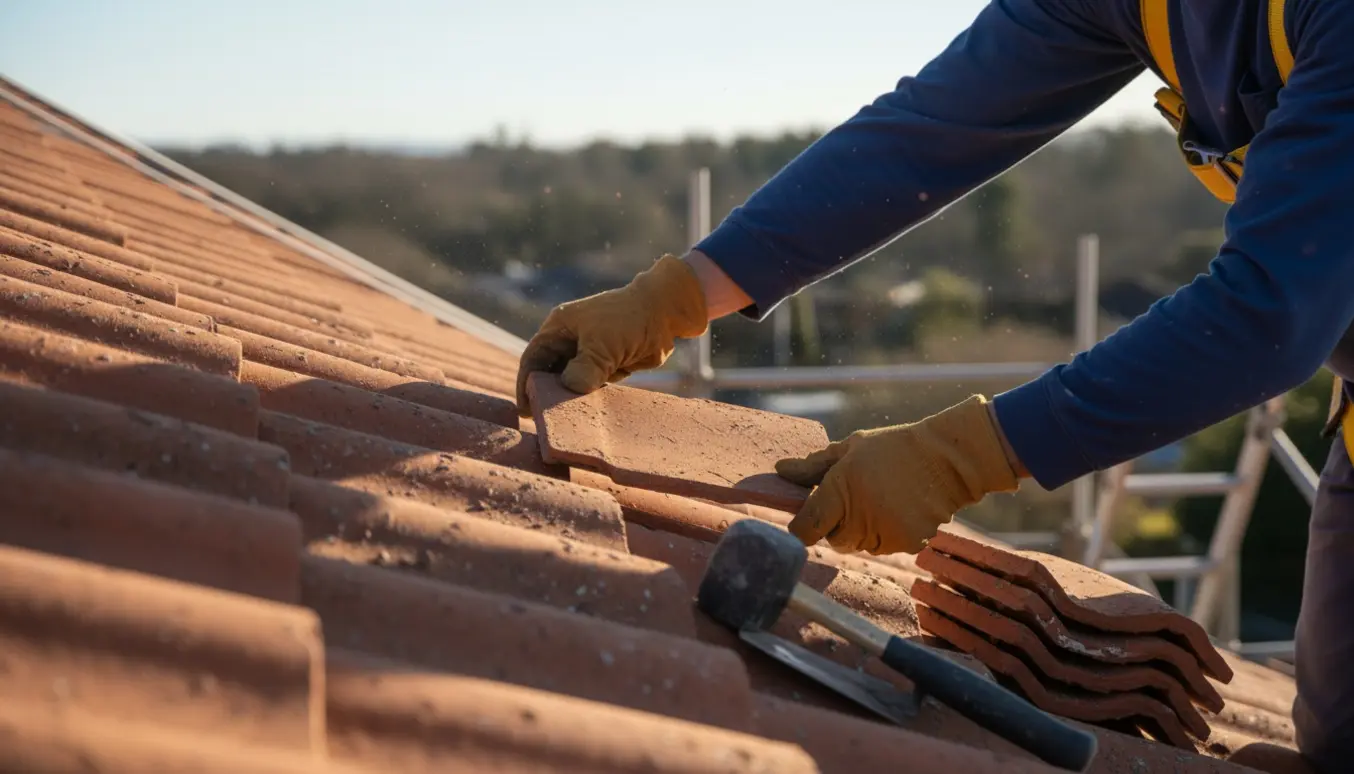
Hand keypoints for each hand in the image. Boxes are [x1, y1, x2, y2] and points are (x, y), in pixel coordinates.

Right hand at [515, 254, 708, 415]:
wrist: (665, 313)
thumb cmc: (628, 320)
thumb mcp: (601, 344)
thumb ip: (584, 369)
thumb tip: (569, 390)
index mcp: (559, 328)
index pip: (533, 359)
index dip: (525, 384)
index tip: (525, 410)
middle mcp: (570, 341)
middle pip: (549, 374)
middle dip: (546, 395)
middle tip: (543, 422)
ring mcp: (589, 354)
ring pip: (570, 383)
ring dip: (568, 400)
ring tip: (564, 423)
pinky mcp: (606, 366)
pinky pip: (591, 387)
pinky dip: (589, 400)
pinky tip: (587, 416)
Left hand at [775, 395, 1020, 554]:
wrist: (948, 458)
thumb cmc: (893, 449)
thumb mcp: (850, 449)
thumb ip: (813, 466)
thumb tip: (781, 470)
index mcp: (839, 490)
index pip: (804, 529)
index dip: (800, 528)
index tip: (805, 521)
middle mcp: (859, 517)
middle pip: (833, 540)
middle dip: (838, 524)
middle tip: (856, 498)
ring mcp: (884, 533)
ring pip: (860, 545)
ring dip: (863, 531)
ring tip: (882, 499)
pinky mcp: (906, 544)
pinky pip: (884, 547)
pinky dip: (887, 534)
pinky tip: (900, 509)